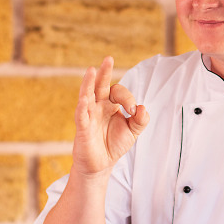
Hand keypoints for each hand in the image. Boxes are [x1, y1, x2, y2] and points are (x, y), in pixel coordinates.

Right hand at [72, 56, 149, 177]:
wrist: (102, 164)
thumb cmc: (115, 144)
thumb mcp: (133, 131)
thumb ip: (141, 120)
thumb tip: (143, 108)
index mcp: (110, 104)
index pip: (118, 92)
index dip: (128, 99)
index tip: (133, 111)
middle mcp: (98, 106)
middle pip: (100, 85)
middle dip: (104, 72)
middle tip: (109, 59)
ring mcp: (89, 115)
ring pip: (87, 96)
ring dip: (89, 83)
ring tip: (91, 70)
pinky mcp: (82, 128)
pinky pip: (81, 115)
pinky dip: (82, 106)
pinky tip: (84, 98)